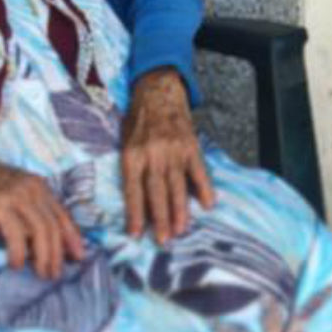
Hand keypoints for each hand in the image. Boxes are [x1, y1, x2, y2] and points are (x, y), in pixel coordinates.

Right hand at [0, 147, 84, 278]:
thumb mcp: (14, 190)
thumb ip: (27, 208)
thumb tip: (37, 239)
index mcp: (39, 186)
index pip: (62, 214)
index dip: (72, 237)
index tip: (79, 256)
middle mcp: (32, 189)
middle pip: (53, 226)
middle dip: (57, 253)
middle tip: (55, 274)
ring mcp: (16, 196)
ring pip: (40, 230)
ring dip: (44, 256)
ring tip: (42, 273)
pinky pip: (16, 233)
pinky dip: (19, 251)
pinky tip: (17, 264)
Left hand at [122, 68, 215, 243]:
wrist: (159, 90)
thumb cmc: (138, 120)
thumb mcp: (124, 141)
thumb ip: (129, 167)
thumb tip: (133, 200)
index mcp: (132, 155)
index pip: (133, 191)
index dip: (135, 214)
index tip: (136, 234)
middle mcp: (153, 155)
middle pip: (156, 193)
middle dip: (159, 219)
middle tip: (162, 240)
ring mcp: (174, 151)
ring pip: (177, 186)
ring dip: (179, 210)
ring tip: (181, 229)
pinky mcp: (191, 146)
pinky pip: (199, 171)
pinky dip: (204, 187)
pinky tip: (207, 204)